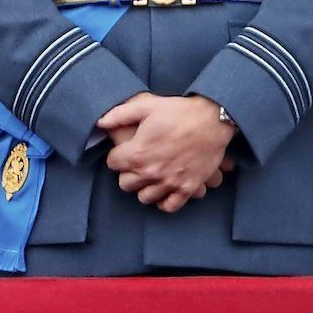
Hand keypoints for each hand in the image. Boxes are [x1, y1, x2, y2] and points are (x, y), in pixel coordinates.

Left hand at [97, 94, 233, 212]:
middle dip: (127, 173)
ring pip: (145, 198)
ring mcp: (170, 183)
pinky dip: (164, 201)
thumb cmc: (179, 111)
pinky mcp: (187, 188)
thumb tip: (100, 122)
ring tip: (149, 176)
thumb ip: (120, 114)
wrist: (212, 119)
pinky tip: (164, 189)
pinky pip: (169, 206)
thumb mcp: (146, 106)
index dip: (117, 155)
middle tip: (136, 163)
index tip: (124, 150)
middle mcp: (151, 172)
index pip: (113, 163)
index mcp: (138, 152)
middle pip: (125, 184)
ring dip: (144, 187)